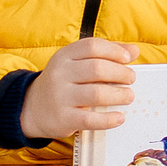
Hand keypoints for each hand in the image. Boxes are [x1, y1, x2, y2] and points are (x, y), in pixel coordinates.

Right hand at [20, 37, 139, 139]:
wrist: (32, 108)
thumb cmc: (63, 83)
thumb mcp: (76, 63)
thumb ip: (104, 54)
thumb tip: (134, 50)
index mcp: (64, 56)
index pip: (92, 46)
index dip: (114, 50)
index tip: (128, 58)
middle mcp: (60, 74)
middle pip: (97, 69)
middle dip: (120, 73)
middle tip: (131, 78)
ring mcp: (60, 97)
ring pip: (96, 94)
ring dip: (119, 95)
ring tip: (129, 96)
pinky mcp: (63, 118)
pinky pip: (90, 119)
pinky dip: (108, 119)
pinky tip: (119, 117)